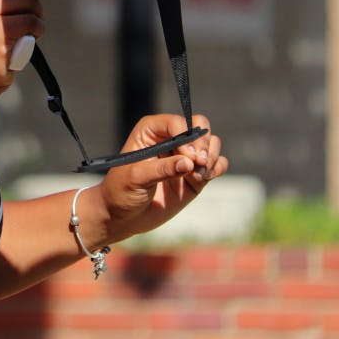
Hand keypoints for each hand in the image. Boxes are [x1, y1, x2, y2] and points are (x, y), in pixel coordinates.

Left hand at [98, 113, 227, 242]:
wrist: (123, 215)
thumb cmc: (121, 190)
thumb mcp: (136, 178)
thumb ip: (162, 169)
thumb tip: (189, 163)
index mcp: (151, 130)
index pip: (176, 122)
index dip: (186, 137)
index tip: (188, 157)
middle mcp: (171, 138)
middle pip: (199, 126)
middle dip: (204, 143)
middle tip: (200, 162)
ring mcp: (185, 156)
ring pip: (211, 143)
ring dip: (211, 156)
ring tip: (200, 174)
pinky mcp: (195, 174)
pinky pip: (217, 164)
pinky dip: (217, 168)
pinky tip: (205, 178)